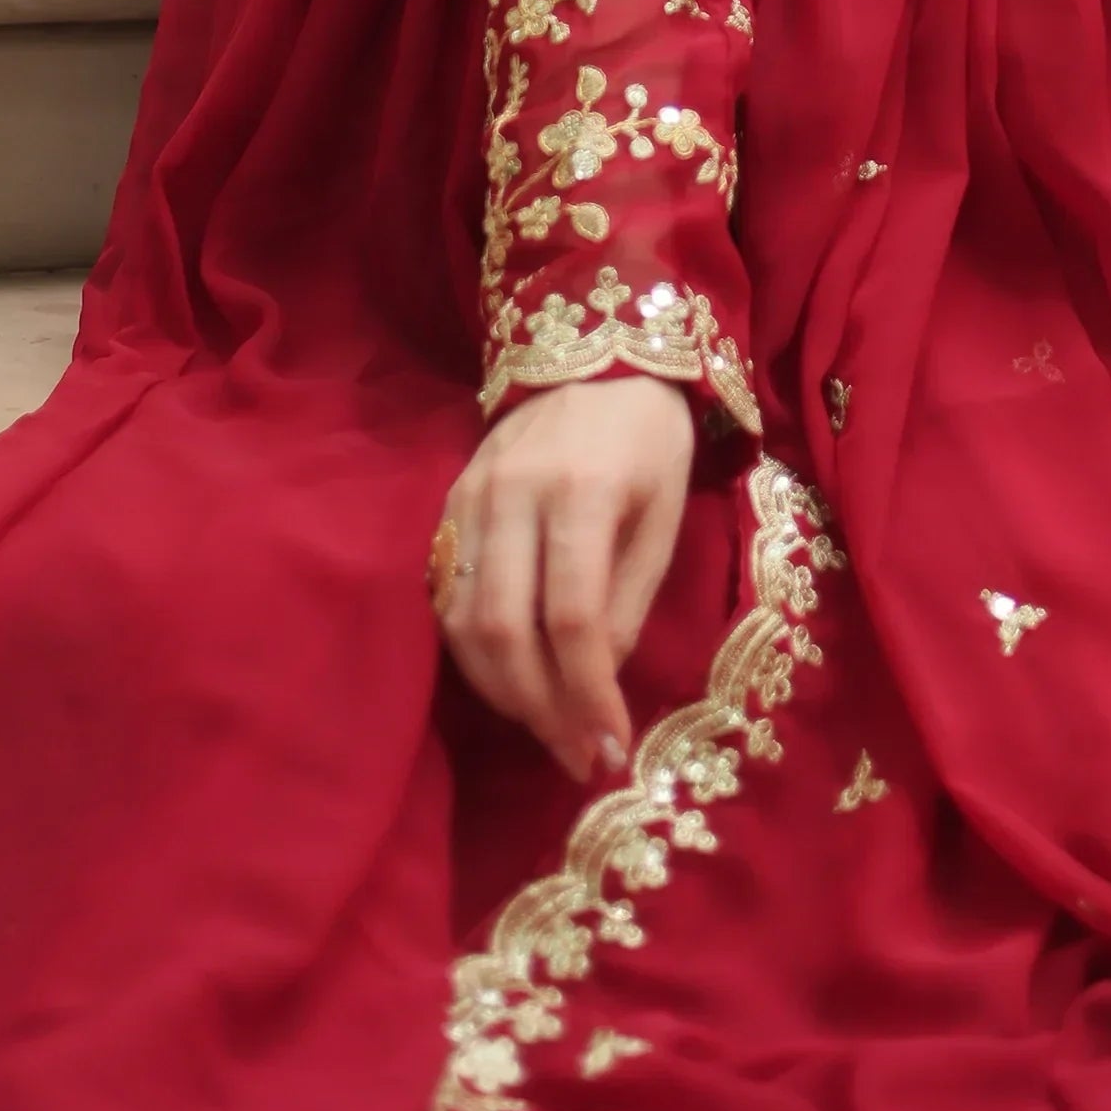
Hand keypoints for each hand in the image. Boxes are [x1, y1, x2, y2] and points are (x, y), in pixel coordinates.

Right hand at [434, 372, 693, 779]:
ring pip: (461, 622)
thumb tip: (596, 686)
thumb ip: (629, 601)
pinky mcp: (447, 504)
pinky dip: (472, 651)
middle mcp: (514, 494)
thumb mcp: (665, 516)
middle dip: (539, 709)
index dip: (587, 696)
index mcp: (583, 491)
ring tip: (547, 724)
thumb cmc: (649, 442)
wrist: (598, 357)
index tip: (609, 750)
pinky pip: (444, 596)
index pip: (573, 619)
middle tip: (574, 753)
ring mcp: (470, 498)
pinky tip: (510, 675)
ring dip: (501, 689)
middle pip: (504, 630)